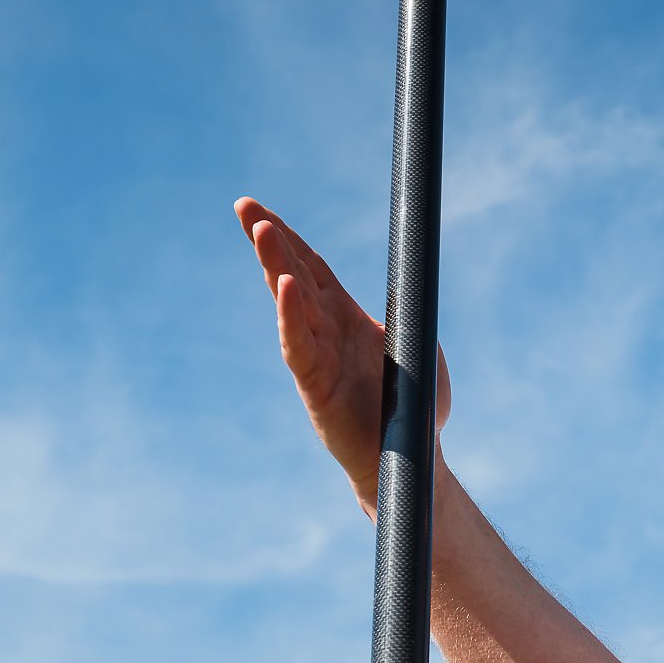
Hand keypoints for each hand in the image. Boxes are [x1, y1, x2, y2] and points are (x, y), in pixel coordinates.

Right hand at [235, 198, 451, 515]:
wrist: (410, 457)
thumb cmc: (414, 407)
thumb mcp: (419, 345)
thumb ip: (408, 313)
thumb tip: (415, 282)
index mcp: (346, 317)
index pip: (311, 266)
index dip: (290, 237)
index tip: (261, 209)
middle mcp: (325, 331)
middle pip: (292, 274)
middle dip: (269, 239)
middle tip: (244, 205)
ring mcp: (316, 356)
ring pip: (291, 303)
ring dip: (276, 265)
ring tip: (262, 229)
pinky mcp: (315, 385)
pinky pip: (299, 346)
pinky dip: (290, 316)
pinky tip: (284, 287)